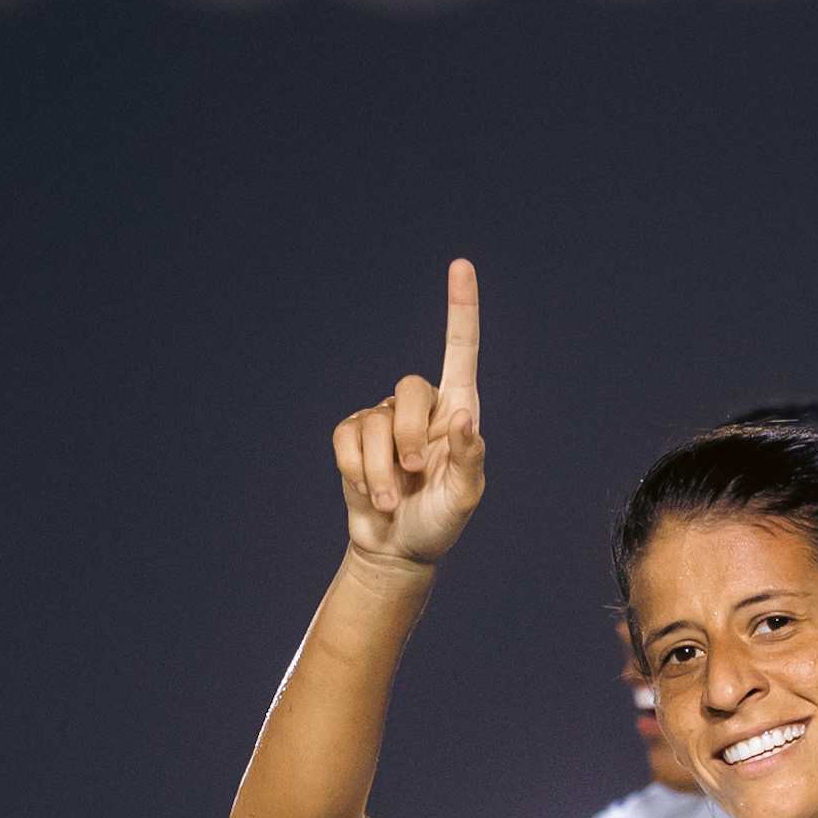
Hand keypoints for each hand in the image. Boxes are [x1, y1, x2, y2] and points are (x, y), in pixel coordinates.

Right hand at [334, 262, 485, 571]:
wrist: (397, 551)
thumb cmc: (439, 522)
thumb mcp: (465, 497)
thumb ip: (470, 458)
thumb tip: (464, 418)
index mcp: (457, 411)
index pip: (460, 352)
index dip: (461, 310)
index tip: (461, 266)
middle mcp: (421, 408)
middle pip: (410, 389)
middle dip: (411, 438)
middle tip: (415, 475)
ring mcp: (384, 419)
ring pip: (375, 423)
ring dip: (382, 471)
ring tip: (392, 500)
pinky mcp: (352, 437)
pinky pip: (347, 439)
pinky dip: (356, 471)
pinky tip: (368, 492)